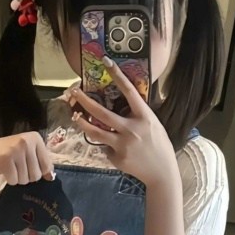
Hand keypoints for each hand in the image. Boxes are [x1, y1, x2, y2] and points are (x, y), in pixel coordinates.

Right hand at [0, 132, 54, 185]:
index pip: (47, 166)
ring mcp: (15, 150)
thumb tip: (51, 177)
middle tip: (18, 168)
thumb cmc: (12, 154)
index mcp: (35, 138)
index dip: (39, 171)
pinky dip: (10, 180)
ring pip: (25, 179)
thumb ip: (42, 163)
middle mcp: (26, 141)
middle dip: (27, 176)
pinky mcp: (4, 160)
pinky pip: (14, 180)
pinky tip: (5, 170)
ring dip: (18, 179)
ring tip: (12, 168)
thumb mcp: (29, 153)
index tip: (30, 165)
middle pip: (36, 175)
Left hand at [65, 59, 178, 189]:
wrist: (161, 172)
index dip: (117, 75)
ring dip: (82, 123)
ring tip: (75, 116)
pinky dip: (106, 145)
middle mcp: (132, 129)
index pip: (129, 91)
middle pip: (102, 113)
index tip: (106, 61)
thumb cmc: (159, 144)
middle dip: (85, 101)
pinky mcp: (116, 157)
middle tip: (74, 92)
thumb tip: (121, 102)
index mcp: (144, 116)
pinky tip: (116, 148)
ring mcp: (123, 144)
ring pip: (95, 132)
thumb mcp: (153, 124)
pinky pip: (105, 147)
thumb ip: (137, 114)